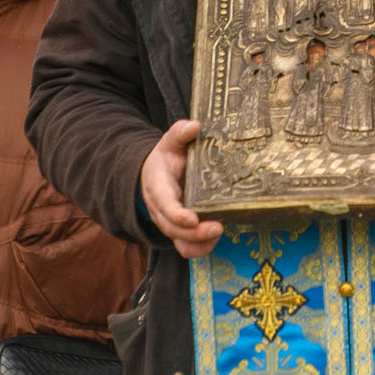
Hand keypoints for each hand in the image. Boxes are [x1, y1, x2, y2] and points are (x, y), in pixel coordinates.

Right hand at [139, 120, 223, 258]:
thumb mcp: (170, 142)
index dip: (177, 214)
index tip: (191, 218)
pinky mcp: (181, 232)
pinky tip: (217, 239)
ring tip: (219, 234)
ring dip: (199, 244)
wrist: (155, 174)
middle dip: (195, 232)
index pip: (164, 204)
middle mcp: (162, 209)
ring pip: (180, 243)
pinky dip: (201, 248)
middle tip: (217, 227)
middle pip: (173, 228)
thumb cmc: (167, 158)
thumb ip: (179, 133)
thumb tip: (194, 126)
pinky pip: (188, 247)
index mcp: (157, 186)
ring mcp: (171, 223)